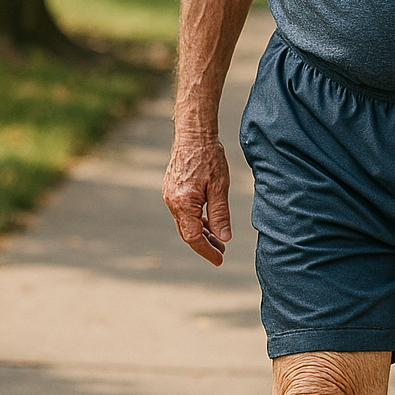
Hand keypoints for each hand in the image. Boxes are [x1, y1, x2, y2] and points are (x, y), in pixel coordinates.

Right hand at [163, 132, 231, 265]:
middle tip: (222, 251)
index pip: (193, 237)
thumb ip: (220, 214)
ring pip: (185, 222)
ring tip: (218, 239)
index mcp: (183, 204)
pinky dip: (196, 220)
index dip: (206, 251)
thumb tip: (224, 238)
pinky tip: (208, 222)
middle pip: (187, 232)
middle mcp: (172, 202)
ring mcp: (170, 195)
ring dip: (201, 232)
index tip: (219, 260)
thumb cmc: (209, 157)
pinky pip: (183, 212)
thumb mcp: (219, 187)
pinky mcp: (172, 189)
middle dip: (205, 244)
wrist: (193, 134)